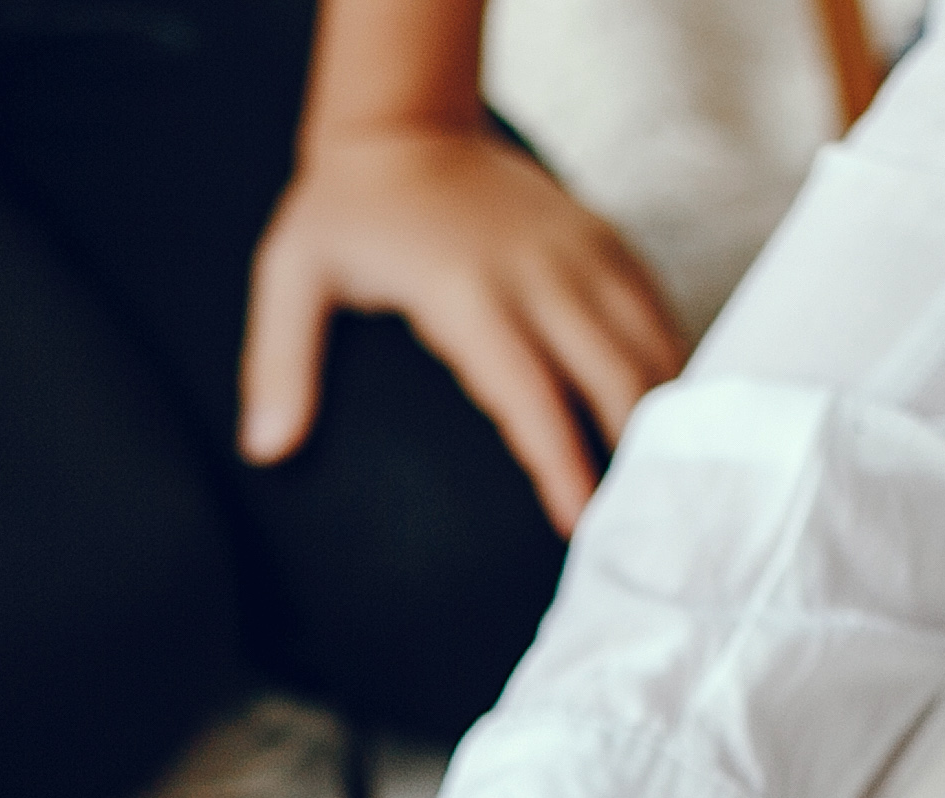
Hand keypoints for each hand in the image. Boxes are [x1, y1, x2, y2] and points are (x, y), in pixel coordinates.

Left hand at [240, 123, 686, 529]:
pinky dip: (672, 363)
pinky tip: (678, 418)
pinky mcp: (604, 238)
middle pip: (613, 377)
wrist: (405, 123)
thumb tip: (266, 449)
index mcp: (467, 293)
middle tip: (648, 528)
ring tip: (676, 485)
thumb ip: (280, 364)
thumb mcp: (292, 276)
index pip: (530, 397)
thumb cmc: (346, 212)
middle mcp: (538, 273)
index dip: (562, 464)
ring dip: (667, 414)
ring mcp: (580, 251)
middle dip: (638, 454)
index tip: (583, 526)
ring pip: (649, 343)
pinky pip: (656, 309)